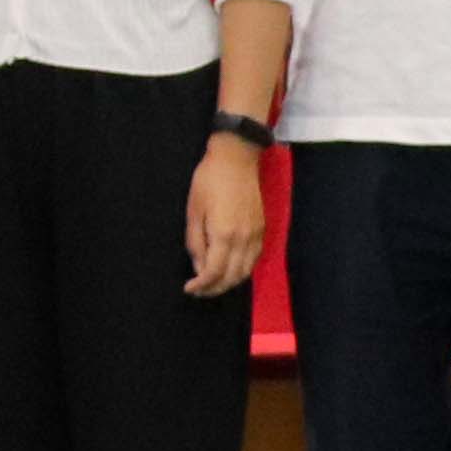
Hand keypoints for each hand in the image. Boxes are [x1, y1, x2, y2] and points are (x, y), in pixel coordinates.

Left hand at [180, 137, 266, 298]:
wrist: (236, 159)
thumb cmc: (209, 181)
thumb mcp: (193, 211)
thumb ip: (195, 242)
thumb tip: (199, 267)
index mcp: (224, 234)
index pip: (214, 273)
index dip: (201, 286)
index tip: (189, 288)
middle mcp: (244, 239)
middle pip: (232, 277)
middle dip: (214, 289)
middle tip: (199, 291)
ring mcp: (255, 235)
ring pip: (245, 272)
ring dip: (229, 283)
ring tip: (212, 284)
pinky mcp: (261, 229)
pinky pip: (254, 259)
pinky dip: (242, 271)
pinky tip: (229, 269)